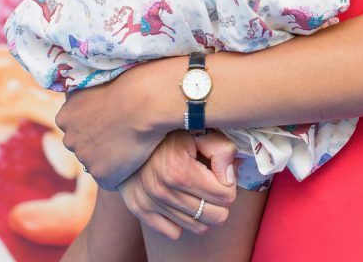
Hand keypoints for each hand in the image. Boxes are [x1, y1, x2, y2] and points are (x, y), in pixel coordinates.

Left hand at [56, 65, 164, 188]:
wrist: (145, 100)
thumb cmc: (127, 82)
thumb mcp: (95, 80)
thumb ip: (83, 93)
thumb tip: (75, 87)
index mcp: (64, 116)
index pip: (76, 126)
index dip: (96, 122)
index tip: (112, 115)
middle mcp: (70, 140)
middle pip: (84, 145)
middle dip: (100, 140)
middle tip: (124, 128)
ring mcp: (85, 160)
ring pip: (99, 162)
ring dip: (113, 155)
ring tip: (135, 138)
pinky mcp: (102, 176)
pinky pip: (113, 177)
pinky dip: (124, 169)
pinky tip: (139, 152)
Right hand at [119, 130, 237, 239]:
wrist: (133, 131)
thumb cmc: (173, 131)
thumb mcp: (201, 130)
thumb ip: (222, 150)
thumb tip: (229, 178)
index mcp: (180, 170)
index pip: (225, 195)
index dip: (229, 183)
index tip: (220, 171)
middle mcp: (163, 191)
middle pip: (215, 216)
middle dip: (220, 200)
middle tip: (213, 183)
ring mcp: (150, 203)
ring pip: (197, 227)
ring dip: (204, 211)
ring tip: (199, 190)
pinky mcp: (140, 210)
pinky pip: (173, 232)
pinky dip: (182, 220)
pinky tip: (182, 199)